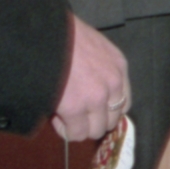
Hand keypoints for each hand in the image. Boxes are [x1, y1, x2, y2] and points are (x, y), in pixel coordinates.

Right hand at [52, 15, 129, 141]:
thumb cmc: (64, 37)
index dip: (105, 110)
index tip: (89, 109)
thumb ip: (99, 71)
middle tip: (74, 112)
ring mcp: (97, 97)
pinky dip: (64, 130)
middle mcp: (113, 84)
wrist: (45, 34)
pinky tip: (55, 116)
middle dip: (92, 120)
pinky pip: (75, 134)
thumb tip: (90, 97)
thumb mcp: (94, 49)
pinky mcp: (76, 108)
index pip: (124, 102)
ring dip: (79, 127)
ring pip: (95, 130)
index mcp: (119, 66)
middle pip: (111, 120)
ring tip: (63, 113)